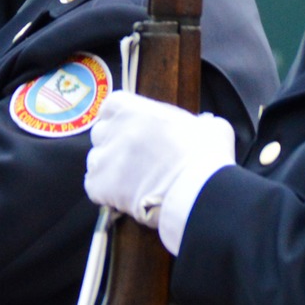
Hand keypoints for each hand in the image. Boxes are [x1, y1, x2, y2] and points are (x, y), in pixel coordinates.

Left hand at [86, 95, 235, 252]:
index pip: (111, 106)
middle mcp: (114, 129)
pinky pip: (93, 186)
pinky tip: (122, 197)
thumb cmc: (206, 156)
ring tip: (130, 183)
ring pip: (95, 161)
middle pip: (100, 134)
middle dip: (113, 145)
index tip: (130, 130)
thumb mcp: (211, 127)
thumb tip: (204, 124)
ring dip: (108, 170)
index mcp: (135, 109)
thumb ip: (201, 122)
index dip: (119, 119)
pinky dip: (104, 192)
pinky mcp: (99, 185)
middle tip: (133, 159)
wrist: (197, 191)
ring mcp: (104, 157)